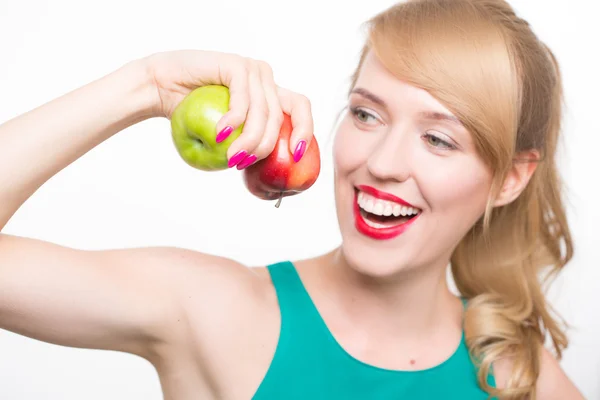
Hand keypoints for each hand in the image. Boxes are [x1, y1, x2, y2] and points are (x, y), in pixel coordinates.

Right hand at [144, 50, 314, 167]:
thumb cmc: (191, 116)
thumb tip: (271, 177)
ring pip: (263, 113)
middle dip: (265, 147)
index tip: (298, 154)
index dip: (306, 130)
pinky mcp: (236, 65)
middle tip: (243, 164)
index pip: (301, 108)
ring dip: (248, 140)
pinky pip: (243, 100)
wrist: (160, 88)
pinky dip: (234, 121)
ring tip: (231, 158)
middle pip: (281, 117)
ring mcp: (252, 70)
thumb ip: (248, 147)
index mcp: (270, 93)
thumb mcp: (226, 137)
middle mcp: (266, 80)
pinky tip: (220, 135)